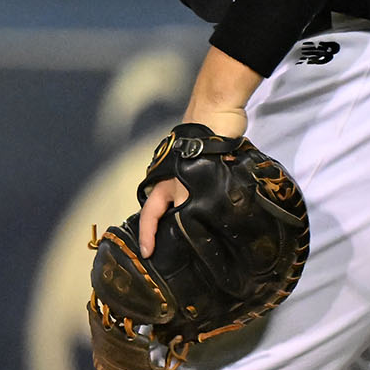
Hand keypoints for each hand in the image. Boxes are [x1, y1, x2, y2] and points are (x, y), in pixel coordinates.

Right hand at [138, 101, 247, 258]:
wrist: (218, 114)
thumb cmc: (198, 149)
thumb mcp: (188, 183)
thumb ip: (186, 207)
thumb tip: (188, 232)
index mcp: (165, 184)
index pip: (150, 214)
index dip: (147, 235)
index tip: (147, 255)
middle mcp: (176, 181)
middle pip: (168, 210)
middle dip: (169, 230)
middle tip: (177, 252)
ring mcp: (193, 174)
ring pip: (188, 202)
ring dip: (193, 218)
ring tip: (203, 240)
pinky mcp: (211, 168)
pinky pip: (206, 192)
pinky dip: (209, 205)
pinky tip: (222, 217)